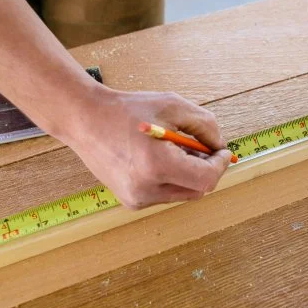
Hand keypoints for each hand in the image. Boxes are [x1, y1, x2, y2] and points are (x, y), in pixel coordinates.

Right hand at [63, 89, 232, 209]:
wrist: (85, 119)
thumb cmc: (127, 109)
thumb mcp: (173, 106)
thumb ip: (205, 126)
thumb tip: (220, 147)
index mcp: (156, 165)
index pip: (206, 179)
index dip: (220, 165)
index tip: (222, 151)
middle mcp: (146, 188)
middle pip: (198, 190)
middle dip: (206, 169)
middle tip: (202, 147)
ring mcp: (137, 198)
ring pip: (183, 193)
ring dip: (189, 174)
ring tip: (177, 149)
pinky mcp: (131, 201)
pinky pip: (166, 194)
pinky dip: (172, 179)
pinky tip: (159, 158)